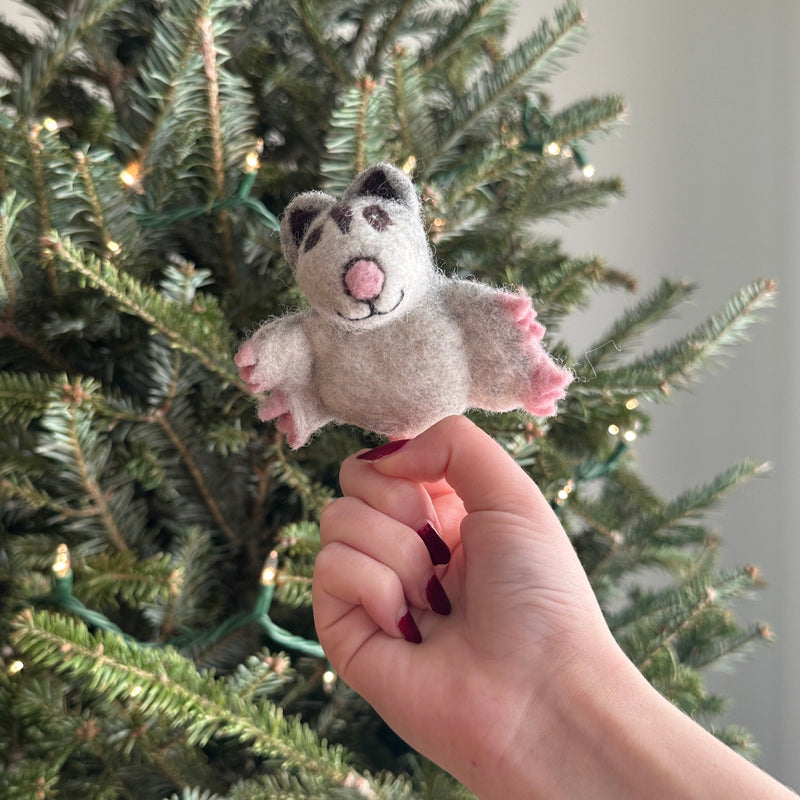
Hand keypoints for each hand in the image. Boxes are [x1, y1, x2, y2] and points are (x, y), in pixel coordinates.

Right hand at [313, 416, 619, 792]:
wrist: (540, 694)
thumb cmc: (539, 594)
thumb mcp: (512, 493)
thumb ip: (451, 442)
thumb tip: (384, 454)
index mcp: (442, 517)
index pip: (388, 460)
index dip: (408, 464)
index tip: (444, 495)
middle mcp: (403, 549)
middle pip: (353, 482)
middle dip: (401, 503)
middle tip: (442, 547)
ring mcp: (372, 589)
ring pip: (336, 519)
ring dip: (396, 551)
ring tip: (435, 597)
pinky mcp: (346, 631)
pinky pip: (330, 567)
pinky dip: (375, 586)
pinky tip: (409, 623)